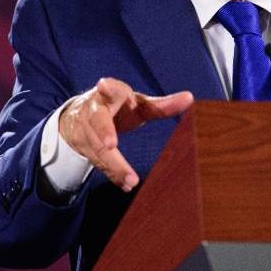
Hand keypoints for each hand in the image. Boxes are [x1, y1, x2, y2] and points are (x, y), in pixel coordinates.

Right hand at [58, 77, 192, 191]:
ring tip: (131, 180)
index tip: (103, 85)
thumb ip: (162, 105)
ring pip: (97, 148)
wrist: (80, 114)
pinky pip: (98, 162)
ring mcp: (84, 129)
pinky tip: (125, 185)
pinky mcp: (83, 147)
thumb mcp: (138, 104)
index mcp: (110, 95)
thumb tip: (190, 98)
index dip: (107, 88)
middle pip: (98, 121)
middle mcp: (94, 110)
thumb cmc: (118, 107)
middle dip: (104, 132)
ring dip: (113, 165)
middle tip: (110, 144)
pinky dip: (112, 175)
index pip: (110, 90)